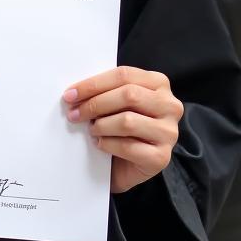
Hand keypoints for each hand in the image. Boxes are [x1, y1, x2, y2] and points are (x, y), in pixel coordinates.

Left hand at [63, 65, 182, 193]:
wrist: (128, 165)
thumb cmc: (121, 126)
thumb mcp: (116, 101)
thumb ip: (106, 90)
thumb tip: (75, 91)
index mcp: (159, 83)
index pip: (123, 75)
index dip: (94, 84)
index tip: (70, 94)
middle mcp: (170, 105)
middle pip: (128, 95)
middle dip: (95, 104)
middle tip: (74, 113)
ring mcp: (169, 132)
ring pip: (127, 121)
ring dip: (101, 125)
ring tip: (91, 129)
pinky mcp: (162, 157)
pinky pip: (128, 147)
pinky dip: (107, 144)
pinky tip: (99, 144)